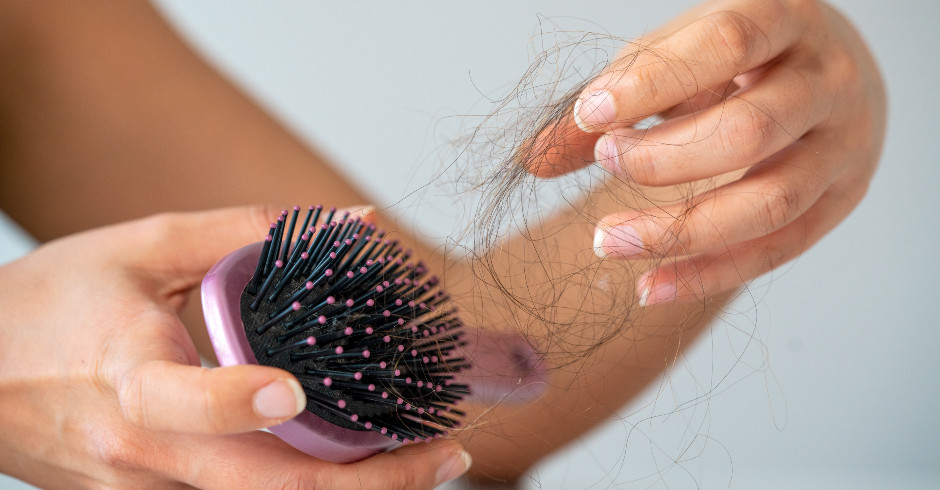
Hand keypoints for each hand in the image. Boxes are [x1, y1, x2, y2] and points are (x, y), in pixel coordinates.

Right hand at [0, 206, 469, 488]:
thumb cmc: (50, 306)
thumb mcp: (137, 247)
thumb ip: (242, 231)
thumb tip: (347, 222)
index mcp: (126, 382)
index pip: (185, 406)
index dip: (237, 401)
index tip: (297, 389)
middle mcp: (140, 457)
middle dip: (367, 483)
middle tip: (447, 452)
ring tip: (426, 466)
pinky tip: (358, 469)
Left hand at [531, 0, 884, 305]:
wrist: (832, 72)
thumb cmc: (739, 59)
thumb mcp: (679, 53)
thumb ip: (614, 96)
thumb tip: (535, 159)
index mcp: (786, 17)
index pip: (724, 45)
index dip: (651, 85)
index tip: (588, 116)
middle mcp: (828, 80)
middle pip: (750, 131)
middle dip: (663, 159)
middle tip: (606, 161)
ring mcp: (845, 145)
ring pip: (770, 202)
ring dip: (679, 232)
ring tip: (608, 240)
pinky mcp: (842, 201)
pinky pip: (777, 252)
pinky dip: (707, 275)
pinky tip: (648, 287)